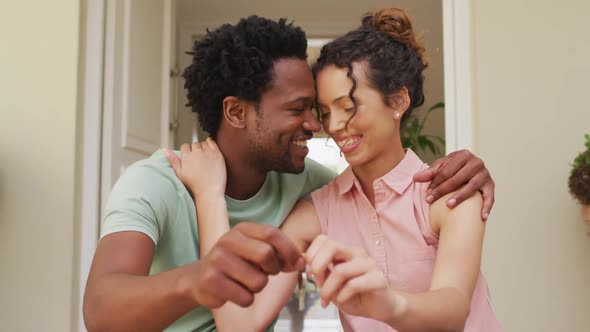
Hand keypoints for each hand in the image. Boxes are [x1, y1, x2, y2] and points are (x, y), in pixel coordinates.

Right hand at [164, 138, 225, 196]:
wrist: (209, 191)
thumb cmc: (194, 185)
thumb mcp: (179, 173)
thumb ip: (173, 160)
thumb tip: (165, 149)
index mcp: (187, 156)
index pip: (185, 146)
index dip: (187, 151)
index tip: (190, 157)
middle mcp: (197, 152)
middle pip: (195, 144)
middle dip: (195, 149)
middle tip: (198, 159)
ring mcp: (208, 152)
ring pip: (204, 143)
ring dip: (203, 147)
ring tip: (204, 157)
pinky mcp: (217, 154)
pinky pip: (212, 143)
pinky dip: (210, 143)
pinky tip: (210, 147)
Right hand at [183, 222, 304, 308]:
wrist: (200, 278)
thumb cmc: (236, 264)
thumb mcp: (255, 251)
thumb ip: (279, 253)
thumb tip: (301, 263)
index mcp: (242, 229)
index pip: (272, 233)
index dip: (289, 249)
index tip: (297, 263)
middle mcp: (228, 240)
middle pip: (266, 255)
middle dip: (273, 269)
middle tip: (267, 273)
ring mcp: (218, 260)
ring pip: (258, 281)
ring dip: (258, 287)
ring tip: (244, 282)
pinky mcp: (211, 281)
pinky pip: (246, 297)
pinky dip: (245, 299)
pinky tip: (233, 291)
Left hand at [304, 235, 393, 321]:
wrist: (380, 307)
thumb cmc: (355, 295)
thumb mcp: (331, 284)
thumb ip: (320, 273)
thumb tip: (306, 264)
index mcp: (345, 251)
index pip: (324, 239)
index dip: (312, 254)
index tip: (309, 272)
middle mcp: (357, 253)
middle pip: (331, 246)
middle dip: (317, 265)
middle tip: (314, 281)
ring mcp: (369, 264)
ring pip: (340, 270)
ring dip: (327, 288)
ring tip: (326, 299)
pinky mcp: (378, 279)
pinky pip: (354, 285)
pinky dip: (342, 295)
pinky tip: (341, 301)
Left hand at [413, 149, 494, 220]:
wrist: (470, 171)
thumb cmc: (453, 170)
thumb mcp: (441, 169)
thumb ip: (429, 173)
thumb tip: (415, 178)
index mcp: (463, 155)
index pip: (447, 170)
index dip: (435, 182)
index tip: (427, 193)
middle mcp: (476, 162)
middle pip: (458, 177)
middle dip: (443, 190)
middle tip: (430, 200)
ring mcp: (485, 174)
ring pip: (472, 186)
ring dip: (460, 197)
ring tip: (448, 205)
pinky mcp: (491, 186)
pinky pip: (490, 197)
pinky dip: (487, 207)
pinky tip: (482, 217)